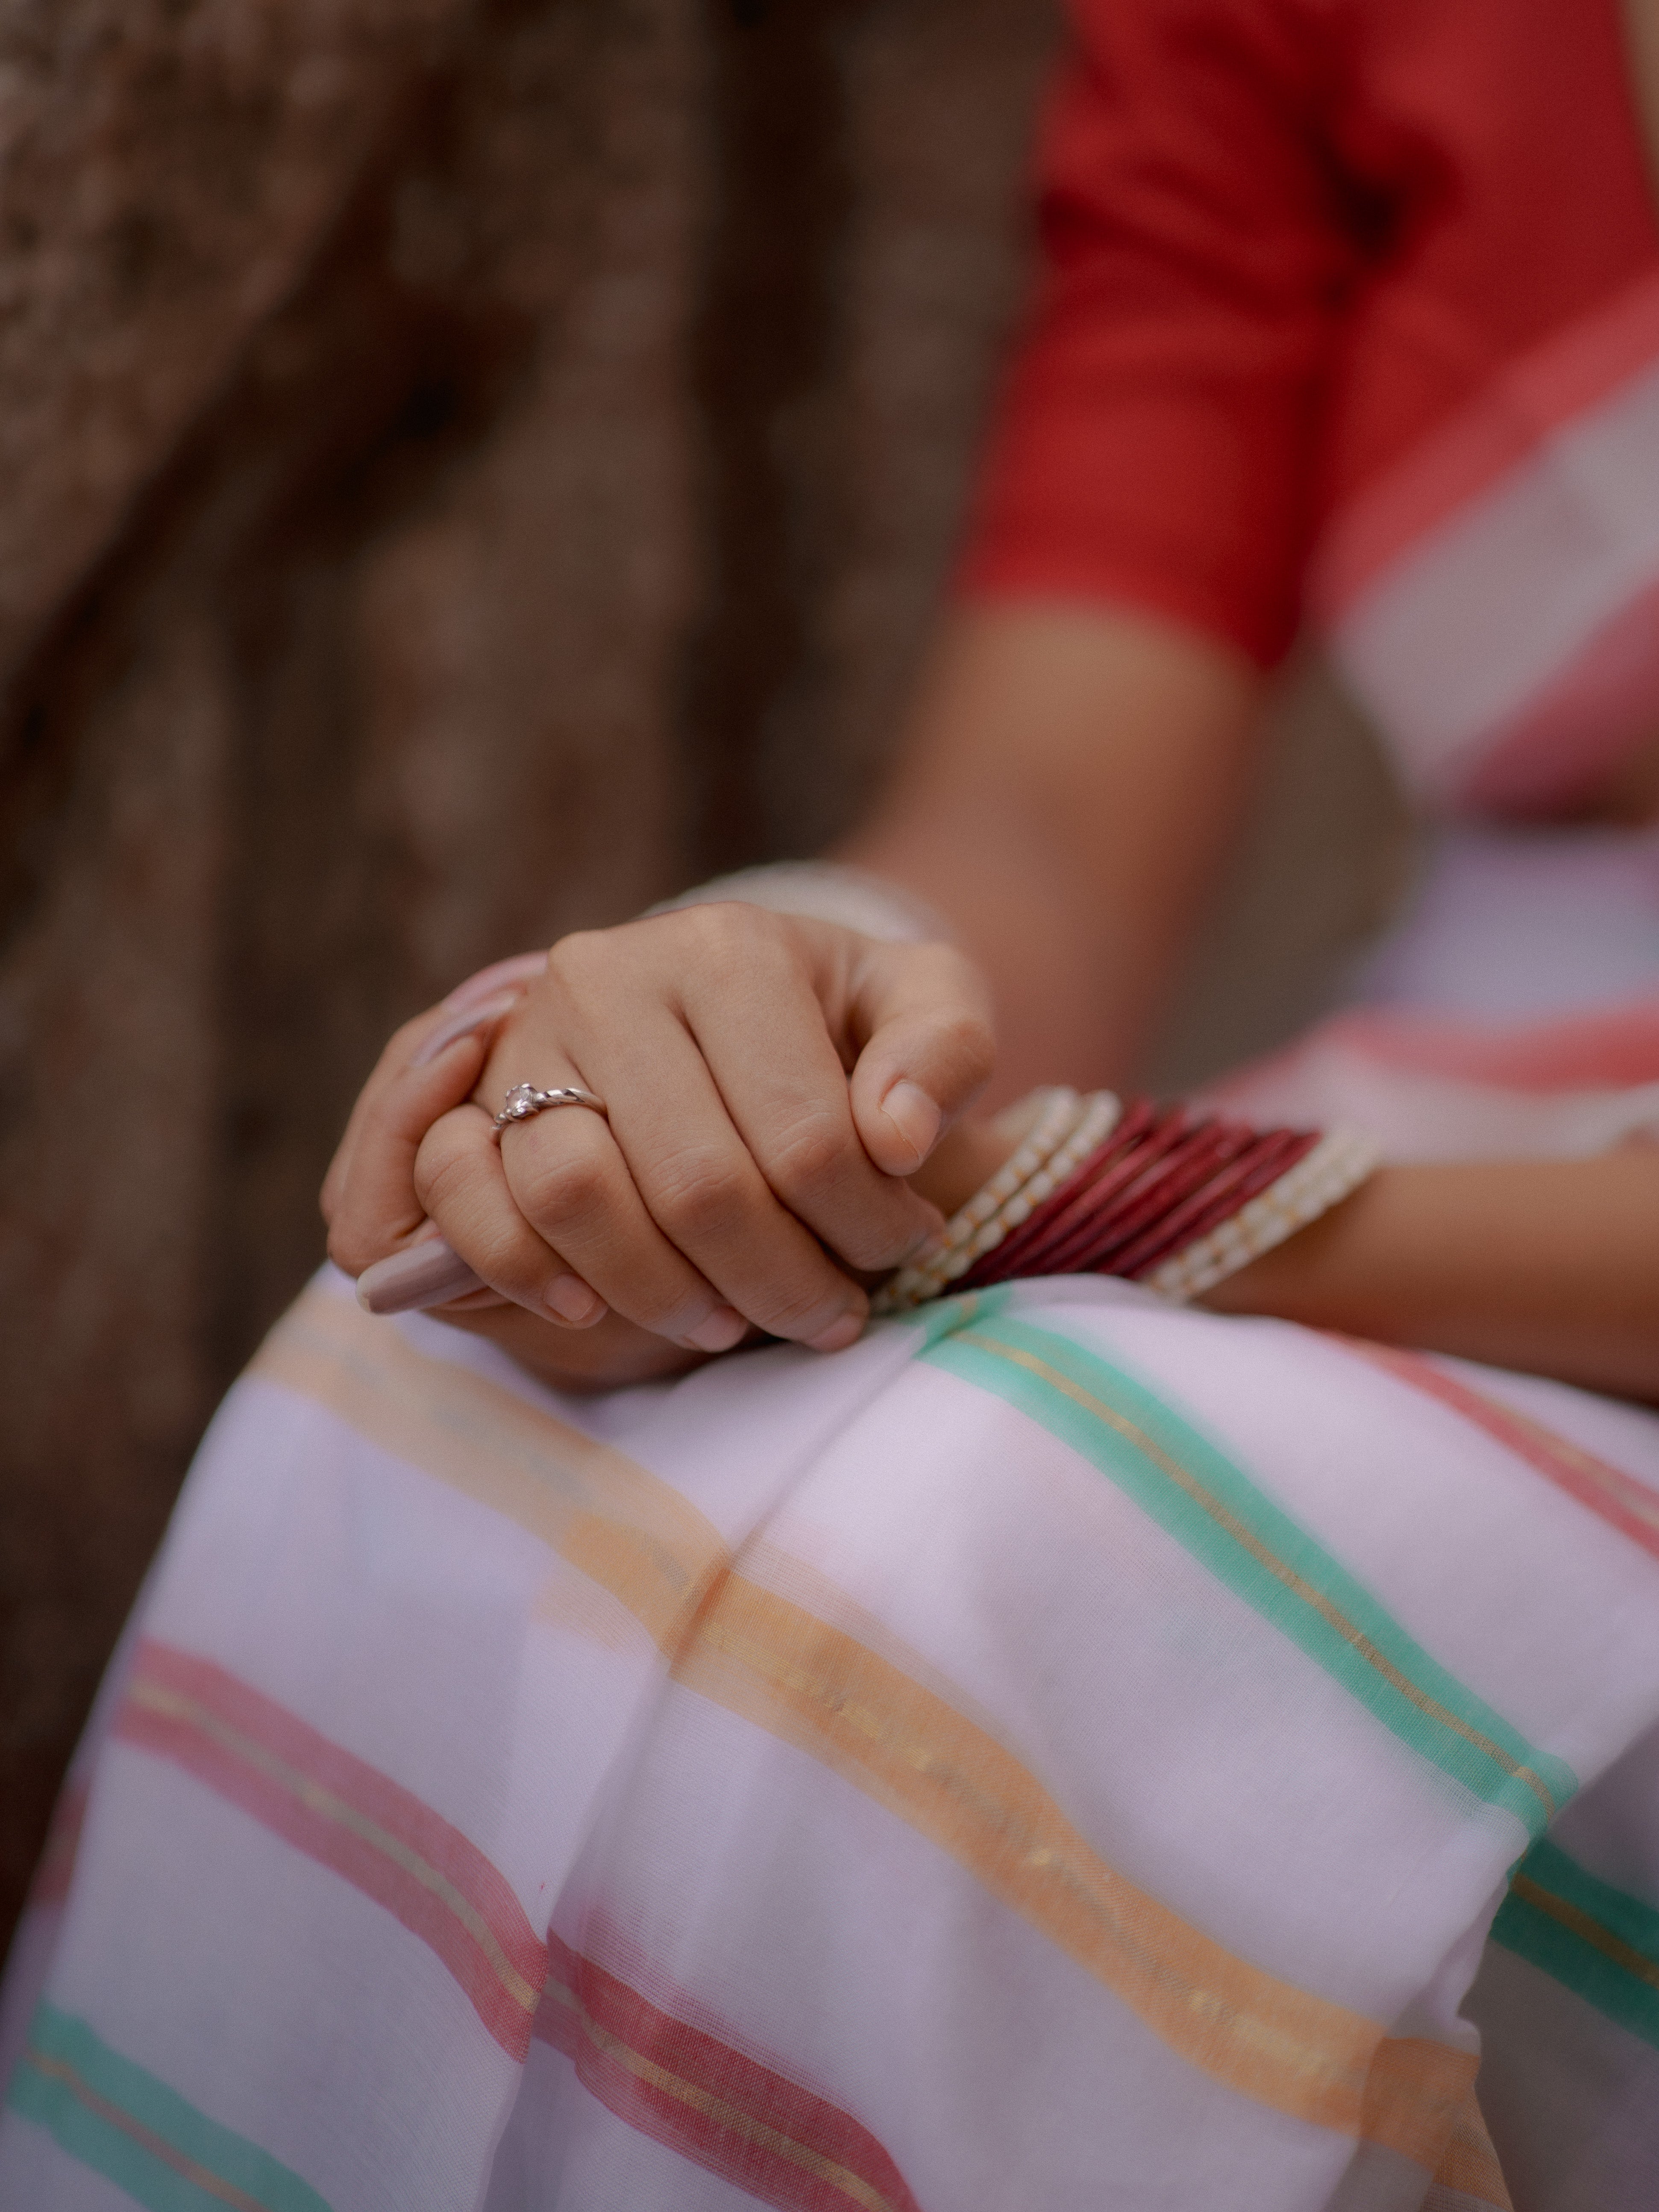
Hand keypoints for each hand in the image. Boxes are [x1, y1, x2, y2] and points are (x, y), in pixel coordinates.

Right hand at [324, 905, 994, 1374]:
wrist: (733, 1006)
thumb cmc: (838, 1020)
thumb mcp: (924, 1006)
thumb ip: (944, 1052)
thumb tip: (897, 1138)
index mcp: (728, 950)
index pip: (807, 1137)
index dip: (867, 1226)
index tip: (904, 1249)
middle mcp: (610, 977)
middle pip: (697, 1185)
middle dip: (779, 1282)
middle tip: (831, 1316)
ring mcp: (525, 1038)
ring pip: (574, 1196)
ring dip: (663, 1293)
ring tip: (732, 1321)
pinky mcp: (468, 1100)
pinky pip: (467, 1198)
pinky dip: (524, 1270)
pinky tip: (593, 1311)